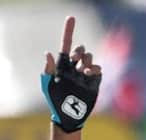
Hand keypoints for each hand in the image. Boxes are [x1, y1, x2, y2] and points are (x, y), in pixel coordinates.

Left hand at [40, 16, 101, 132]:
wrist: (69, 114)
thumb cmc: (55, 100)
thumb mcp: (49, 85)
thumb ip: (48, 69)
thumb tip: (48, 53)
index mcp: (62, 66)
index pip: (66, 45)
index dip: (68, 31)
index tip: (71, 18)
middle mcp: (73, 67)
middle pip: (79, 50)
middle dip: (78, 51)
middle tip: (75, 58)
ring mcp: (84, 73)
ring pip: (89, 58)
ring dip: (86, 61)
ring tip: (82, 72)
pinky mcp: (94, 80)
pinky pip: (97, 68)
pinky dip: (94, 68)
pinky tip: (89, 74)